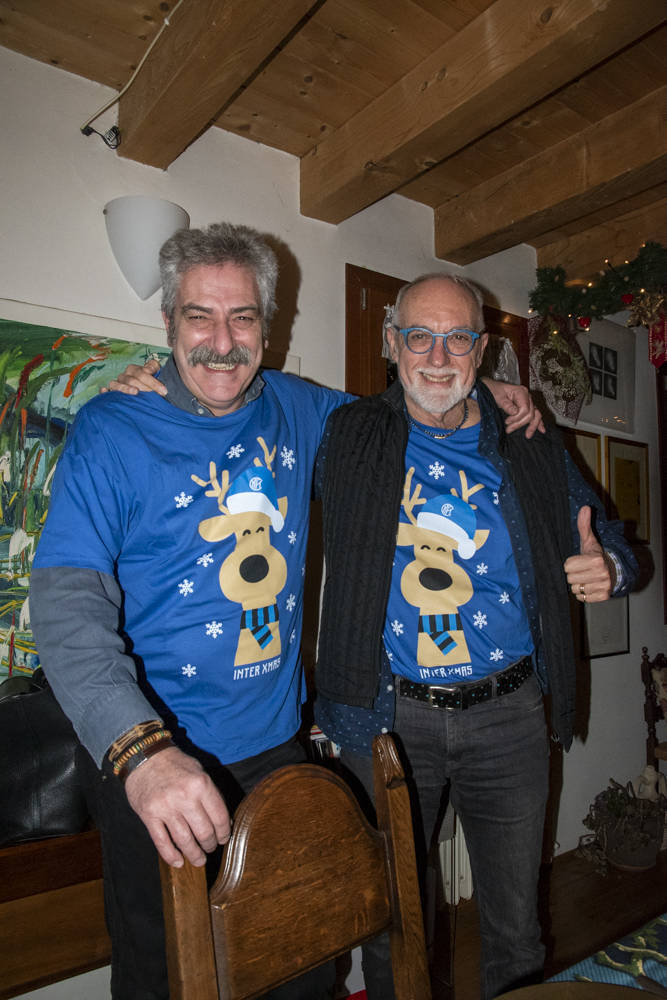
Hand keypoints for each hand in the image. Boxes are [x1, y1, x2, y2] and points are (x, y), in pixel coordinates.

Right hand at [100, 357, 166, 395]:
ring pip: (116, 385)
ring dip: (125, 388)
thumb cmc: (151, 383)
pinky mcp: (111, 394)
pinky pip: (105, 392)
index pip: (141, 373)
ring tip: (135, 392)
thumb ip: (153, 367)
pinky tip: (105, 390)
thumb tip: (148, 370)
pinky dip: (104, 391)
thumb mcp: (155, 373)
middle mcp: (123, 376)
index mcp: (133, 370)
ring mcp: (116, 385)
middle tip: (154, 395)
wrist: (146, 393)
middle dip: (144, 388)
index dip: (153, 382)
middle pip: (131, 380)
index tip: (164, 391)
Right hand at [125, 745, 231, 867]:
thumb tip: (222, 821)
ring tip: (199, 859)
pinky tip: (178, 862)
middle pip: (204, 832)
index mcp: (200, 785)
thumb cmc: (175, 764)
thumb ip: (210, 794)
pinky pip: (162, 842)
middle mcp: (184, 797)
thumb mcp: (199, 772)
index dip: (224, 832)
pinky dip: (171, 856)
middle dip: (210, 845)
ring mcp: (165, 808)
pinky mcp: (149, 815)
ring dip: (194, 854)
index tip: (223, 838)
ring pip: (184, 841)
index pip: (219, 817)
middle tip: (210, 848)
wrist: (144, 756)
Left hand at [482, 378, 544, 436]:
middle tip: (509, 429)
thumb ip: (507, 405)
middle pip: (530, 413)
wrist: (491, 388)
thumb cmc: (494, 390)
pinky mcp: (526, 406)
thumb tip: (515, 412)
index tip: (507, 422)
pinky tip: (541, 430)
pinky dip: (538, 422)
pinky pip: (535, 415)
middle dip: (520, 423)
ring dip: (532, 426)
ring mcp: (528, 401)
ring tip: (528, 435)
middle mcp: (527, 396)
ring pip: (536, 415)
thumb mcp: (498, 396)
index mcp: (521, 392)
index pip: (525, 409)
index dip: (517, 417)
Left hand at [563, 506, 612, 602]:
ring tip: (586, 577)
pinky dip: (584, 594)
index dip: (571, 564)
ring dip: (578, 584)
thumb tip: (585, 508)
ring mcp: (603, 586)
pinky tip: (590, 585)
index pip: (567, 566)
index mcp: (596, 560)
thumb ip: (584, 525)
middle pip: (570, 579)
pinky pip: (582, 598)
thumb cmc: (597, 555)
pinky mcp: (603, 597)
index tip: (579, 561)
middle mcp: (601, 574)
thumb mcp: (589, 541)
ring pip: (576, 589)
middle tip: (582, 570)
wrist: (614, 570)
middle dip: (574, 574)